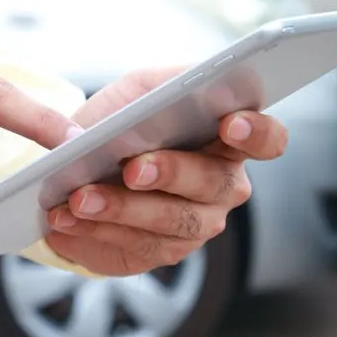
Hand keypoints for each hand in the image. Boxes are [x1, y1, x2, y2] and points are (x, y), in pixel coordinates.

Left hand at [43, 67, 288, 275]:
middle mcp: (225, 185)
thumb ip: (165, 85)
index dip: (257, 133)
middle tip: (132, 168)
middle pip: (214, 183)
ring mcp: (199, 223)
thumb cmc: (126, 119)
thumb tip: (178, 91)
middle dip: (171, 173)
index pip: (268, 139)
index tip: (230, 122)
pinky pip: (139, 246)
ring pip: (172, 221)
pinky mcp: (164, 251)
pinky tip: (67, 219)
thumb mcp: (141, 88)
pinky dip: (99, 231)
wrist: (83, 163)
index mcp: (231, 139)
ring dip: (122, 209)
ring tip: (79, 198)